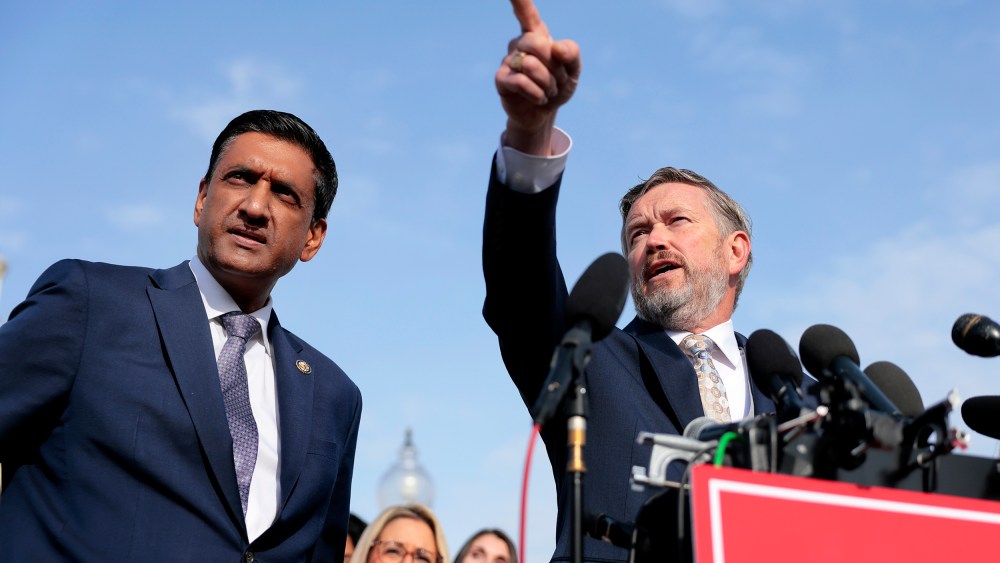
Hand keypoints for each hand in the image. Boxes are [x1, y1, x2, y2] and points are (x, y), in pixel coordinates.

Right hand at [495, 0, 580, 154]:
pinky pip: (522, 82)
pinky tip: (539, 99)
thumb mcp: (573, 70)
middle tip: (557, 81)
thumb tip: (556, 47)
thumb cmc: (558, 86)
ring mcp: (508, 61)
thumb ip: (571, 53)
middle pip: (538, 43)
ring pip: (532, 66)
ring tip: (547, 92)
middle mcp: (519, 44)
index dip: (518, 0)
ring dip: (548, 84)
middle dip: (555, 67)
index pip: (526, 12)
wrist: (544, 113)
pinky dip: (537, 94)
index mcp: (536, 35)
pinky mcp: (501, 79)